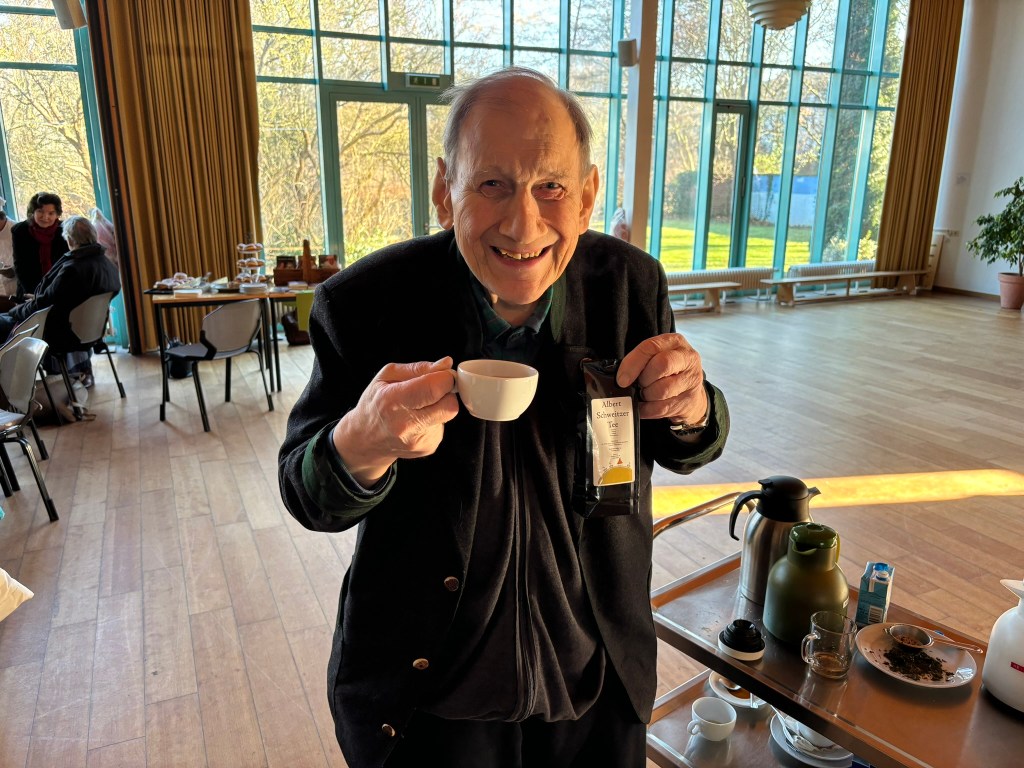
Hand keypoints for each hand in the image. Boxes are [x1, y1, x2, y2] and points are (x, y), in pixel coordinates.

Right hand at [333, 357, 458, 485]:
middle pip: (450, 405)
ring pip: (448, 415)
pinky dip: (434, 419)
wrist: (365, 440)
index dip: (445, 378)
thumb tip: (446, 364)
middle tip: (433, 389)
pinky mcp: (427, 448)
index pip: (435, 388)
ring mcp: (417, 440)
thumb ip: (419, 368)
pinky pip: (442, 426)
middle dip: (447, 392)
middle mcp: (405, 424)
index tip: (442, 374)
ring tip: (417, 407)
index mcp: (393, 401)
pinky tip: (418, 420)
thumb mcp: (387, 376)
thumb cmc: (375, 403)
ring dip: (439, 406)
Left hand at [616, 333, 707, 422]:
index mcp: (675, 342)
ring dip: (647, 395)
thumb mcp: (656, 356)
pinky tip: (645, 406)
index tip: (622, 378)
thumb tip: (621, 377)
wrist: (690, 392)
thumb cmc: (667, 370)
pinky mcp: (690, 400)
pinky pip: (662, 408)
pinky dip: (647, 409)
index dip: (633, 363)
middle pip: (661, 365)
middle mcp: (687, 358)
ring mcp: (691, 379)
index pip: (651, 346)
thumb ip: (641, 360)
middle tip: (639, 384)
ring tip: (645, 394)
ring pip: (662, 390)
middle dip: (644, 379)